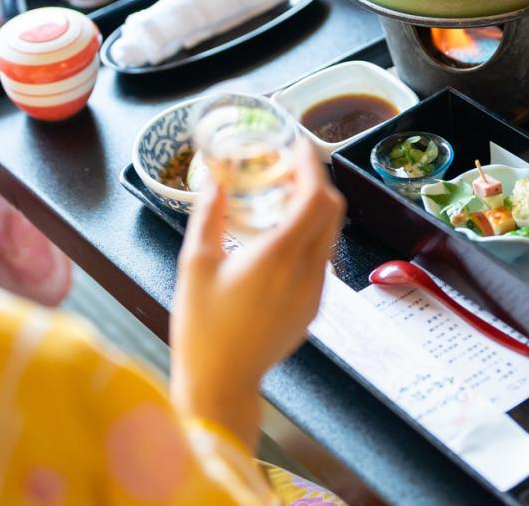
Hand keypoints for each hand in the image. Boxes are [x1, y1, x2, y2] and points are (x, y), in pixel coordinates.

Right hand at [169, 137, 344, 447]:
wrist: (221, 383)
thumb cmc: (202, 328)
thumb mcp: (195, 264)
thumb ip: (208, 214)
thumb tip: (215, 179)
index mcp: (278, 256)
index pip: (316, 197)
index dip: (311, 165)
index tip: (297, 146)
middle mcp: (306, 272)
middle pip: (333, 210)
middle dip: (316, 181)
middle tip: (289, 167)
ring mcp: (315, 291)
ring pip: (330, 234)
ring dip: (315, 208)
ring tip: (282, 197)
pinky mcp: (313, 307)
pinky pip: (322, 258)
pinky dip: (310, 235)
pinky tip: (281, 237)